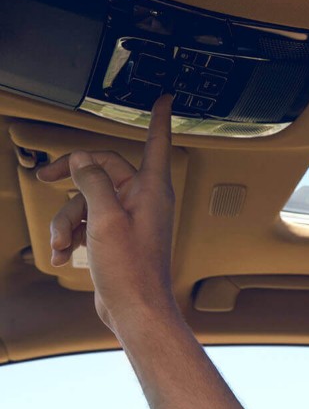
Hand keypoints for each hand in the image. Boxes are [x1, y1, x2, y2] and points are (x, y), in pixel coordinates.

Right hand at [36, 96, 177, 333]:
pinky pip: (87, 223)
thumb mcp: (105, 218)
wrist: (133, 309)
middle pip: (102, 170)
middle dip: (70, 180)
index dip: (158, 119)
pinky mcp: (116, 238)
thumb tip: (83, 160)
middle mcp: (143, 200)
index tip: (164, 99)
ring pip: (87, 201)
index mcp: (150, 189)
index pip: (155, 143)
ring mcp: (129, 219)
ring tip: (59, 243)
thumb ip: (93, 182)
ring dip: (65, 220)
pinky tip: (62, 254)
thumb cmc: (130, 269)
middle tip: (43, 177)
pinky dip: (70, 236)